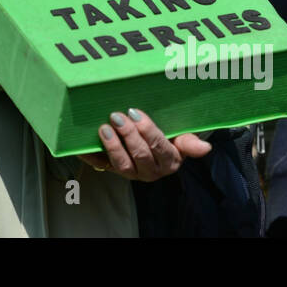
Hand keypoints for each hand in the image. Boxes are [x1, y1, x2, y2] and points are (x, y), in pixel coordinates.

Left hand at [78, 108, 211, 181]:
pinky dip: (90, 155)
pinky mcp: (113, 170)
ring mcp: (132, 173)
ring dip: (113, 147)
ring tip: (104, 128)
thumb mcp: (181, 138)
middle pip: (140, 156)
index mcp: (170, 161)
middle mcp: (151, 171)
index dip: (148, 131)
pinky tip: (81, 145)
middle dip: (129, 136)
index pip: (159, 147)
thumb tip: (206, 148)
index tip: (136, 113)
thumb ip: (189, 142)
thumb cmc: (168, 137)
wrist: (152, 148)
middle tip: (118, 116)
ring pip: (123, 165)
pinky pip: (100, 166)